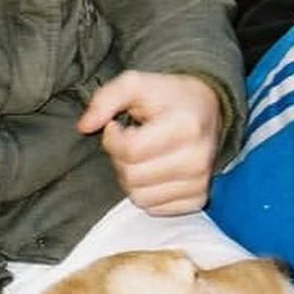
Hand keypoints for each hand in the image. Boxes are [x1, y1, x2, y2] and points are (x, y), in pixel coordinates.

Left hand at [77, 70, 222, 214]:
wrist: (208, 108)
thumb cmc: (169, 96)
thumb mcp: (136, 84)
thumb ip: (106, 98)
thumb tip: (84, 126)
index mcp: (185, 126)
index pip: (130, 150)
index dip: (113, 139)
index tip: (117, 126)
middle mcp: (198, 158)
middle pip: (132, 176)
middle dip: (121, 159)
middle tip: (129, 141)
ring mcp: (200, 181)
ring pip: (140, 198)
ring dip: (131, 178)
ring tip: (141, 156)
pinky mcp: (199, 198)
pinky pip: (155, 209)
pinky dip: (147, 192)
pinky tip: (154, 171)